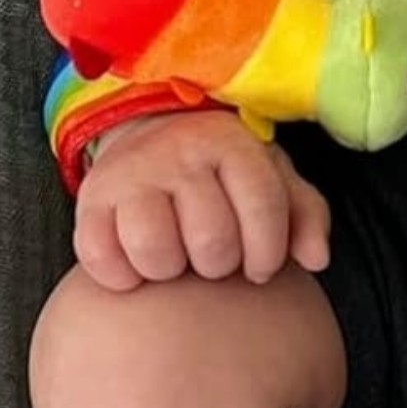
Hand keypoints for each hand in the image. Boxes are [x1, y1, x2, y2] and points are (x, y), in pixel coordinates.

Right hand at [73, 110, 331, 292]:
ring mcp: (131, 174)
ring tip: (176, 259)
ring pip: (155, 251)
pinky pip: (102, 258)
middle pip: (211, 241)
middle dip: (219, 265)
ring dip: (170, 271)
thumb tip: (316, 259)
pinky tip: (137, 263)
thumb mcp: (271, 179)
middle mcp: (179, 152)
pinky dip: (121, 275)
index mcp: (231, 144)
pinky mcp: (90, 199)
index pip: (263, 208)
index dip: (267, 254)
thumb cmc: (223, 173)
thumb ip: (305, 215)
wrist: (153, 132)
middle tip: (213, 258)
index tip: (260, 267)